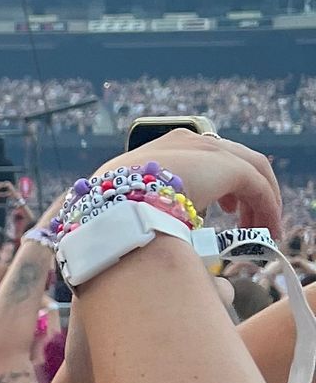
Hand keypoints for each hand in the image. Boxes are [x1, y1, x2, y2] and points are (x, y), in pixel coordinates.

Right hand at [91, 131, 280, 235]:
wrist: (116, 215)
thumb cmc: (114, 223)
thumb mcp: (127, 212)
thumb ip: (148, 216)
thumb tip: (159, 240)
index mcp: (158, 149)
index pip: (201, 158)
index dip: (217, 183)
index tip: (222, 207)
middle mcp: (184, 141)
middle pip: (230, 159)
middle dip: (242, 191)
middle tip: (244, 219)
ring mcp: (206, 148)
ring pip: (250, 170)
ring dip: (259, 201)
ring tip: (258, 229)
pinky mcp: (228, 165)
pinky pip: (258, 186)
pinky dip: (267, 208)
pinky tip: (269, 232)